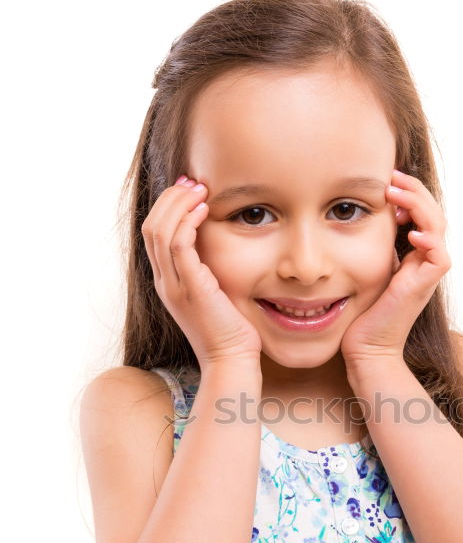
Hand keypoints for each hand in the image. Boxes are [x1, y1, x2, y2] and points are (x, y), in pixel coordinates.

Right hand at [141, 175, 261, 367]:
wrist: (230, 360)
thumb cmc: (229, 330)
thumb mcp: (214, 294)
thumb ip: (208, 270)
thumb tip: (216, 245)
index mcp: (167, 281)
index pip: (154, 233)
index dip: (168, 206)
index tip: (189, 190)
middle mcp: (165, 282)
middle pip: (151, 226)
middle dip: (170, 198)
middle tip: (193, 182)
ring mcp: (175, 286)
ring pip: (160, 231)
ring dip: (179, 204)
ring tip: (200, 190)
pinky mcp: (192, 289)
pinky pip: (179, 246)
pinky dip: (188, 222)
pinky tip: (205, 210)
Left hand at [340, 169, 450, 366]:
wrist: (366, 347)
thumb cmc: (360, 312)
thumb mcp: (363, 268)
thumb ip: (367, 245)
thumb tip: (351, 217)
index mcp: (412, 253)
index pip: (420, 212)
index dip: (407, 193)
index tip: (384, 182)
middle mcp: (424, 259)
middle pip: (432, 212)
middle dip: (414, 190)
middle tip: (391, 175)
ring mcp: (427, 272)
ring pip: (438, 226)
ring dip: (418, 204)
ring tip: (396, 192)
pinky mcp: (425, 286)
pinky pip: (439, 256)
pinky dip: (428, 239)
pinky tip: (410, 231)